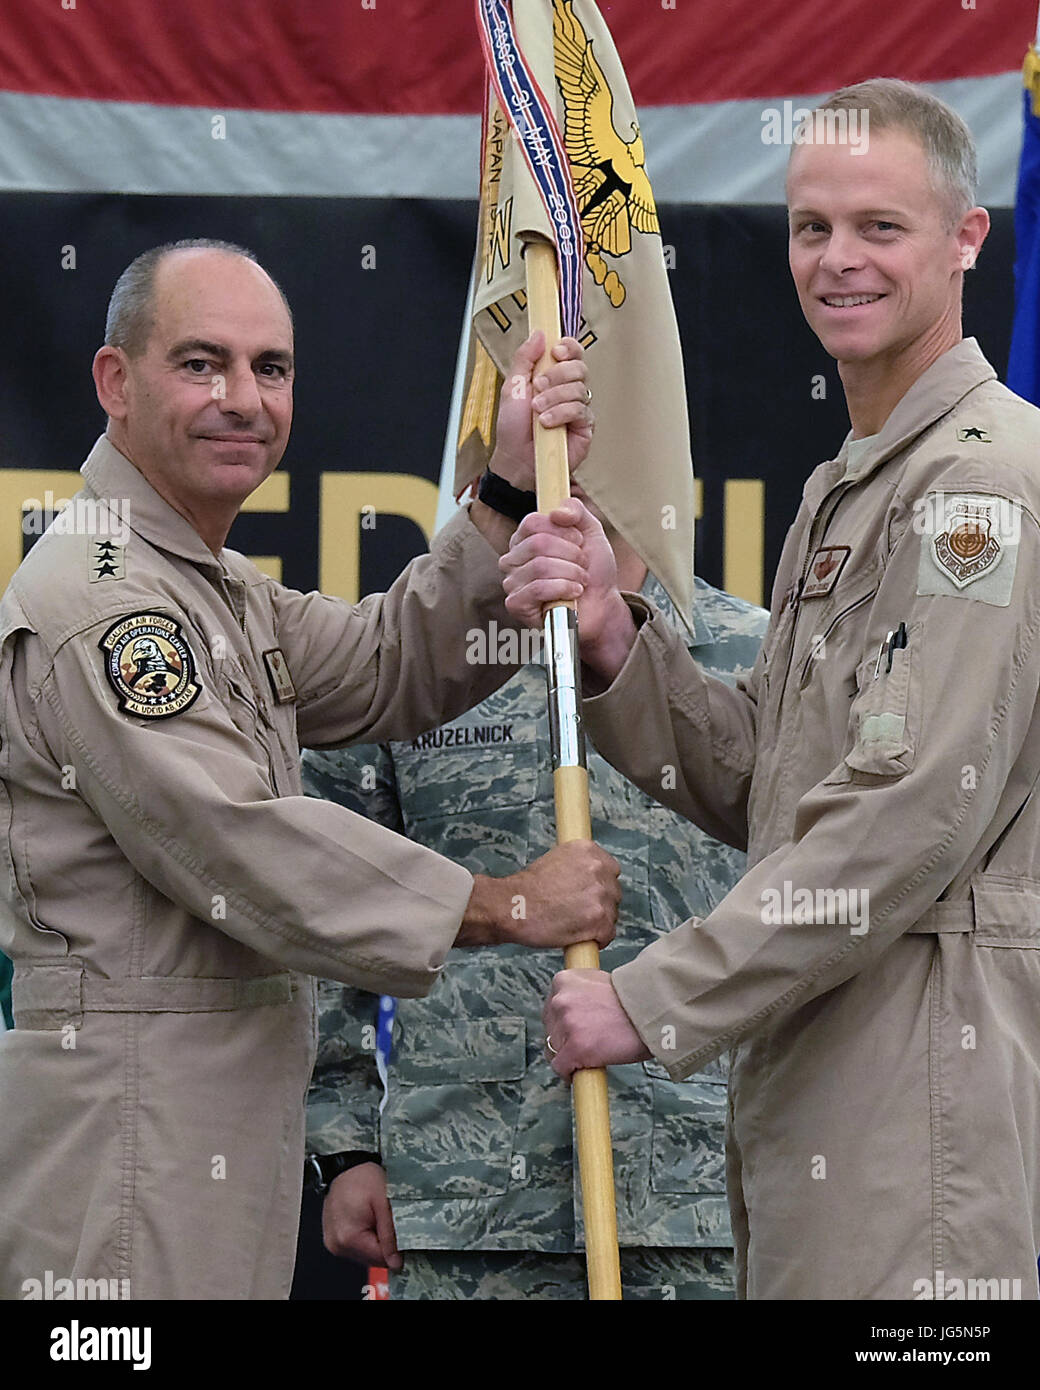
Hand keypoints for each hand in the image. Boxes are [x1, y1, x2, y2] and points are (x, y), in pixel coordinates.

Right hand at [321, 1163, 401, 1270]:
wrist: (346, 1164)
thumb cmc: (363, 1177)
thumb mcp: (383, 1203)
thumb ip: (390, 1234)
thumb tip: (396, 1262)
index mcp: (348, 1238)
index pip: (381, 1259)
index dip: (397, 1248)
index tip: (403, 1231)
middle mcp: (337, 1244)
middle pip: (372, 1258)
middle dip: (385, 1243)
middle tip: (387, 1218)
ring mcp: (333, 1242)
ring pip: (365, 1254)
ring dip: (375, 1240)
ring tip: (376, 1216)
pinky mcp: (334, 1238)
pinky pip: (356, 1246)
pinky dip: (366, 1236)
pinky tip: (368, 1218)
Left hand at [490, 332, 593, 488]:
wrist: (516, 459)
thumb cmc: (513, 427)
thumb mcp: (512, 387)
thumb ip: (524, 359)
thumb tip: (539, 333)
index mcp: (553, 376)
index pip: (572, 352)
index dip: (569, 347)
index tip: (556, 351)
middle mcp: (569, 389)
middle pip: (579, 367)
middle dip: (557, 375)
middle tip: (538, 388)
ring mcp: (579, 408)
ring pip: (579, 389)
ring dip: (554, 397)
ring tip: (537, 411)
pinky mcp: (585, 427)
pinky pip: (580, 410)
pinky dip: (561, 413)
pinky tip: (547, 423)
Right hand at [499, 498, 636, 680]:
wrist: (602, 606)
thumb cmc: (593, 571)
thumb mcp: (591, 532)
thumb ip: (576, 511)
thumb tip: (556, 511)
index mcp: (525, 539)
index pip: (533, 522)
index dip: (563, 531)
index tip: (579, 542)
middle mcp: (513, 559)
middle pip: (538, 543)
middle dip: (571, 554)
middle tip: (583, 565)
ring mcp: (512, 582)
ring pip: (541, 566)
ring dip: (571, 573)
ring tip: (580, 581)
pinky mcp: (516, 604)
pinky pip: (538, 588)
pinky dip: (564, 589)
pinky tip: (574, 593)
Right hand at [501, 841, 620, 948]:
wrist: (514, 907)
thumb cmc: (528, 889)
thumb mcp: (555, 860)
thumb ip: (578, 866)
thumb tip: (590, 879)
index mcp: (588, 850)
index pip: (610, 869)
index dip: (600, 885)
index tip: (589, 894)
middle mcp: (598, 869)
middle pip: (613, 892)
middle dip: (599, 904)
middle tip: (578, 911)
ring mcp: (600, 895)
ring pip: (611, 914)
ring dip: (597, 922)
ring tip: (574, 924)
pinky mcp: (599, 920)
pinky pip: (608, 934)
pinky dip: (597, 939)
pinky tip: (580, 937)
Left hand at [542, 968, 650, 1079]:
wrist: (653, 1012)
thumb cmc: (634, 1000)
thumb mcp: (599, 981)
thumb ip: (580, 993)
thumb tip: (574, 1011)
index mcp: (563, 981)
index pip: (551, 1008)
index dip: (563, 1023)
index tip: (574, 1030)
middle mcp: (560, 1000)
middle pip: (551, 1030)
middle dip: (565, 1039)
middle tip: (587, 1043)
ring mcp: (567, 1024)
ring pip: (554, 1050)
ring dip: (569, 1055)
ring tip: (590, 1056)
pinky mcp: (576, 1048)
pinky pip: (561, 1068)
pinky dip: (570, 1074)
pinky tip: (584, 1071)